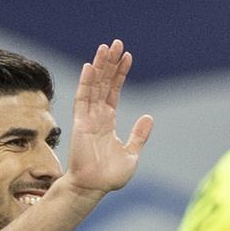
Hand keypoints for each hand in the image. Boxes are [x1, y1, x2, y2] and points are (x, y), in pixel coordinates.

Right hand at [62, 39, 152, 195]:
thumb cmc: (109, 176)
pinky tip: (90, 66)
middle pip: (104, 83)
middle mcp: (97, 116)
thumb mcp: (132, 154)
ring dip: (99, 66)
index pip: (113, 91)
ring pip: (94, 86)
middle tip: (116, 42)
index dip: (120, 74)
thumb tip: (149, 116)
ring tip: (106, 47)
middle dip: (110, 63)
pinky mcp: (80, 123)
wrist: (93, 187)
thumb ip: (139, 135)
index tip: (127, 56)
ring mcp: (87, 118)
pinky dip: (86, 82)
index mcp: (108, 121)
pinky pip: (83, 98)